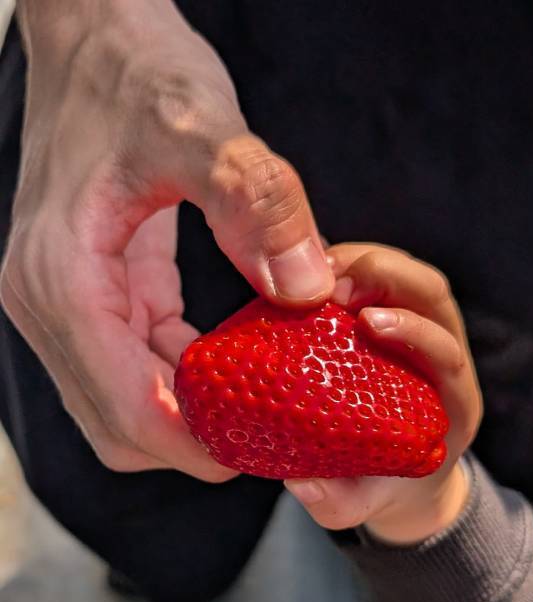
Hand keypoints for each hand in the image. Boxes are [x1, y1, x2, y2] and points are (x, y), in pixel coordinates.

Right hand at [1, 0, 332, 479]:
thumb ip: (256, 203)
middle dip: (197, 444)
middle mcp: (49, 305)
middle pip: (121, 427)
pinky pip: (137, 365)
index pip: (127, 410)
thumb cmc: (137, 70)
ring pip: (125, 407)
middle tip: (276, 438)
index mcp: (64, 280)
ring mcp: (65, 304)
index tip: (268, 453)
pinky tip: (241, 364)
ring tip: (268, 410)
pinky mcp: (89, 294)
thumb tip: (308, 291)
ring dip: (193, 418)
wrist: (95, 36)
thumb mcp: (201, 124)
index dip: (197, 448)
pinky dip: (186, 379)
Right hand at [285, 243, 482, 543]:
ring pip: (405, 273)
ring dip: (360, 262)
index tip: (368, 322)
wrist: (398, 478)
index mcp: (451, 401)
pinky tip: (302, 279)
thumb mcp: (361, 506)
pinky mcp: (385, 316)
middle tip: (330, 280)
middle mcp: (441, 355)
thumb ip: (338, 503)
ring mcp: (415, 328)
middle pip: (432, 292)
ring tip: (312, 271)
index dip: (413, 329)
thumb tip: (302, 484)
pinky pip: (371, 279)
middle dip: (384, 274)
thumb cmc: (383, 489)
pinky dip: (340, 270)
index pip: (447, 351)